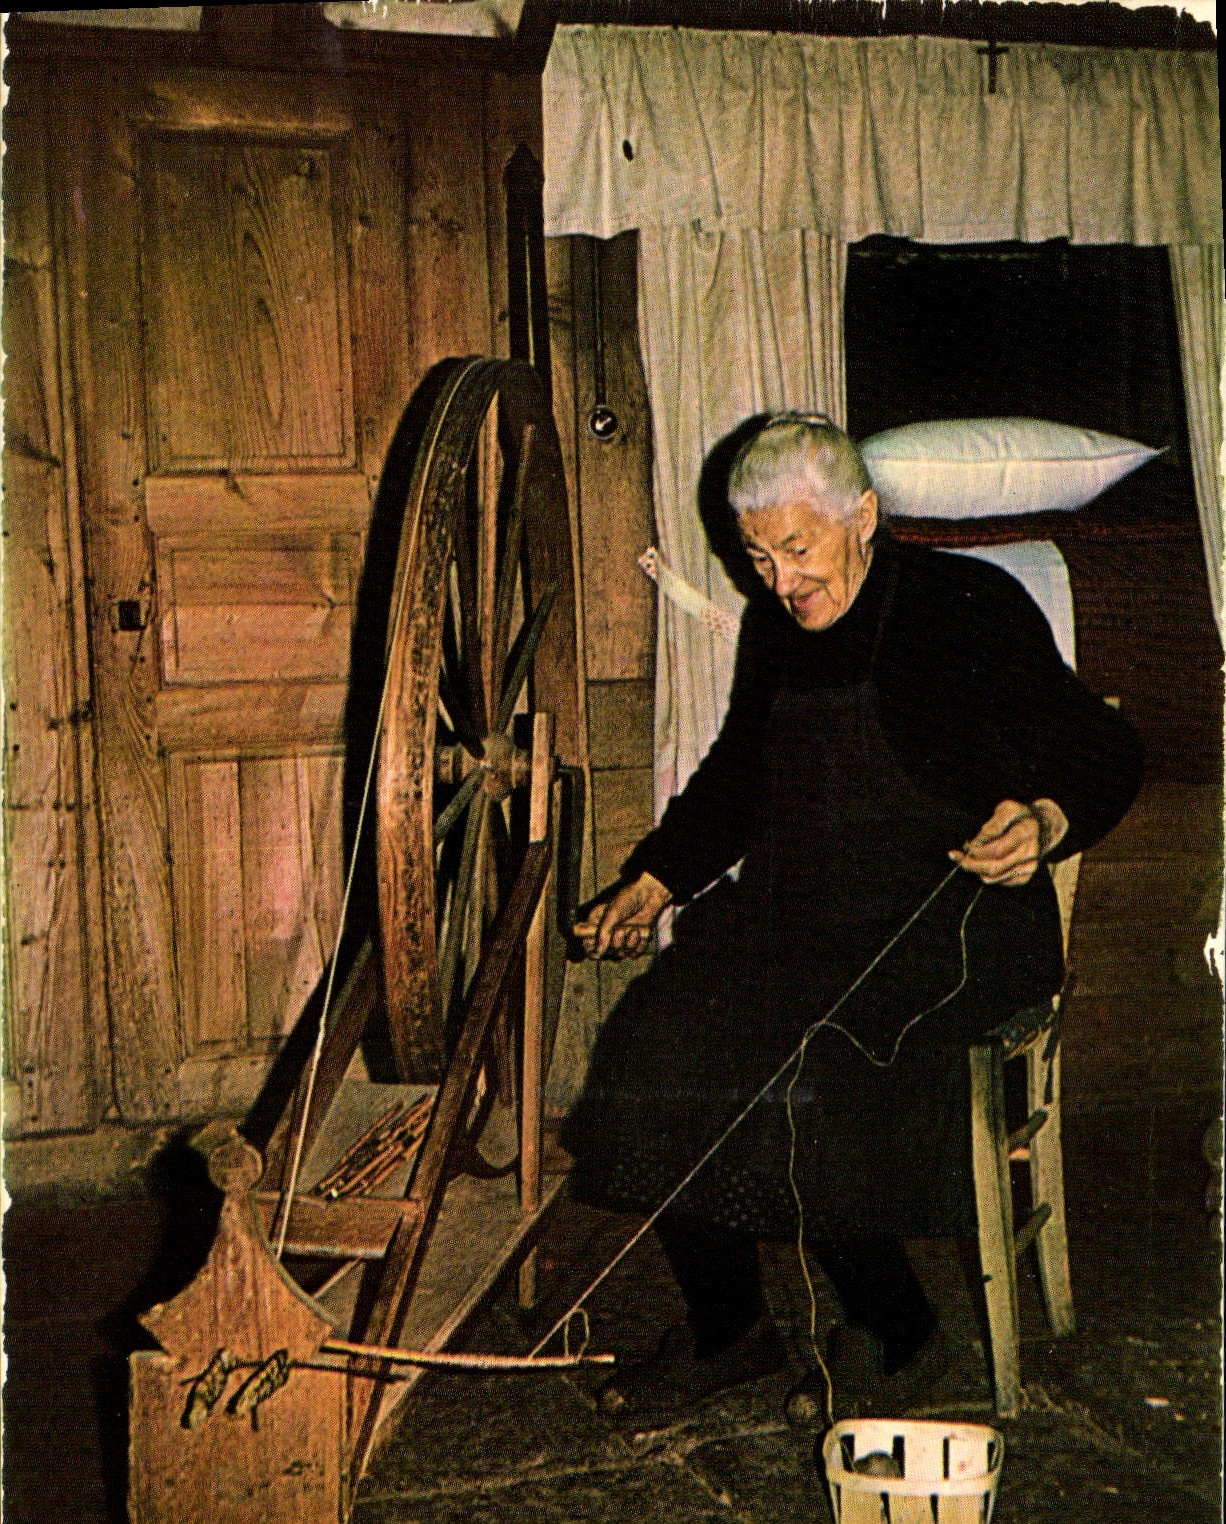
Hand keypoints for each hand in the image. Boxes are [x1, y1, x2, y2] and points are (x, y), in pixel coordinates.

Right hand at [574, 872, 671, 959]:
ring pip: (621, 954)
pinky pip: (634, 954)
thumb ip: (603, 932)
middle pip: (606, 953)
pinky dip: (639, 945)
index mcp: (596, 925)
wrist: (649, 896)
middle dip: (616, 944)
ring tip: (634, 930)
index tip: (601, 950)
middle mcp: (607, 934)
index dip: (592, 950)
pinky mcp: (634, 941)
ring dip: (629, 944)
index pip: (588, 945)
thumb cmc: (628, 899)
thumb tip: (599, 950)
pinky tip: (642, 932)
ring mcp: (621, 938)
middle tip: (621, 931)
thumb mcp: (612, 914)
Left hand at [950, 798, 1068, 886]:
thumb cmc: (1020, 816)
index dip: (977, 849)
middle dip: (970, 863)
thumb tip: (979, 839)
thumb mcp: (1008, 808)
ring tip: (965, 858)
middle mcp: (1030, 852)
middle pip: (994, 866)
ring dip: (975, 869)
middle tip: (955, 856)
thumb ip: (994, 823)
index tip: (965, 844)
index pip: (997, 848)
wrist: (1043, 828)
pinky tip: (979, 863)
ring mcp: (1029, 867)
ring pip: (994, 877)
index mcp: (1026, 832)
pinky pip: (999, 882)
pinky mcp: (1025, 876)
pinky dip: (984, 874)